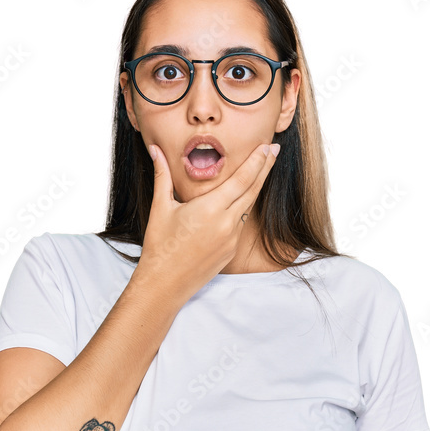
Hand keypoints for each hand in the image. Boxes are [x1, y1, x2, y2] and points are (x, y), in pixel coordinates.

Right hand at [133, 141, 280, 301]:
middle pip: (252, 190)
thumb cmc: (159, 246)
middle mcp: (226, 223)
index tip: (266, 146)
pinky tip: (241, 200)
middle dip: (265, 168)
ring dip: (255, 188)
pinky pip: (240, 224)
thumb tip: (156, 150)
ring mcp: (231, 238)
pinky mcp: (231, 250)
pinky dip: (242, 208)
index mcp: (210, 209)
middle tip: (274, 149)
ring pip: (248, 207)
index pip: (241, 179)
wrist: (165, 284)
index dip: (257, 161)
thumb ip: (163, 176)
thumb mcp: (161, 208)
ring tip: (262, 171)